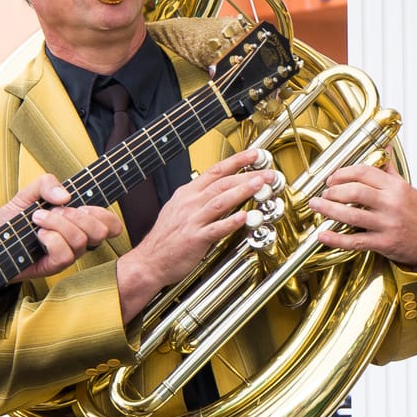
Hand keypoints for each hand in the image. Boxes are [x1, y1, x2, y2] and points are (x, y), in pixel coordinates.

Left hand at [0, 174, 122, 282]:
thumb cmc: (11, 220)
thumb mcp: (27, 193)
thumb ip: (46, 184)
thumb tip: (66, 196)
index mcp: (79, 223)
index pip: (111, 224)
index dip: (104, 214)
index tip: (81, 205)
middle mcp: (78, 240)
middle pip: (101, 232)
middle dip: (77, 216)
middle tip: (53, 211)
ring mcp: (67, 255)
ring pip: (81, 240)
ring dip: (58, 224)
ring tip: (38, 219)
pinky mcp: (53, 267)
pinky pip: (64, 255)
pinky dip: (51, 239)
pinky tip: (38, 235)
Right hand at [116, 150, 274, 320]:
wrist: (148, 261)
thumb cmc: (165, 239)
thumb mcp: (178, 209)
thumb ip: (199, 198)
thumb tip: (219, 190)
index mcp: (187, 193)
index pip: (215, 171)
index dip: (237, 161)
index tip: (254, 155)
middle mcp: (190, 203)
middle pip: (222, 183)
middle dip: (247, 175)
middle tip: (267, 173)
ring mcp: (192, 220)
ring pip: (220, 201)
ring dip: (242, 191)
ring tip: (260, 185)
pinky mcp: (195, 238)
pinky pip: (215, 228)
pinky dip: (230, 222)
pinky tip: (244, 217)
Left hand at [310, 159, 416, 272]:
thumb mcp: (407, 188)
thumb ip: (390, 169)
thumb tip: (384, 147)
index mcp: (396, 187)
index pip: (365, 172)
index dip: (343, 173)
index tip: (332, 178)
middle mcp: (392, 204)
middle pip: (355, 191)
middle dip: (333, 191)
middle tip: (323, 193)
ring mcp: (388, 224)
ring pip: (351, 215)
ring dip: (329, 210)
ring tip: (316, 206)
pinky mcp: (384, 243)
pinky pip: (355, 241)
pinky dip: (336, 239)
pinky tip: (323, 235)